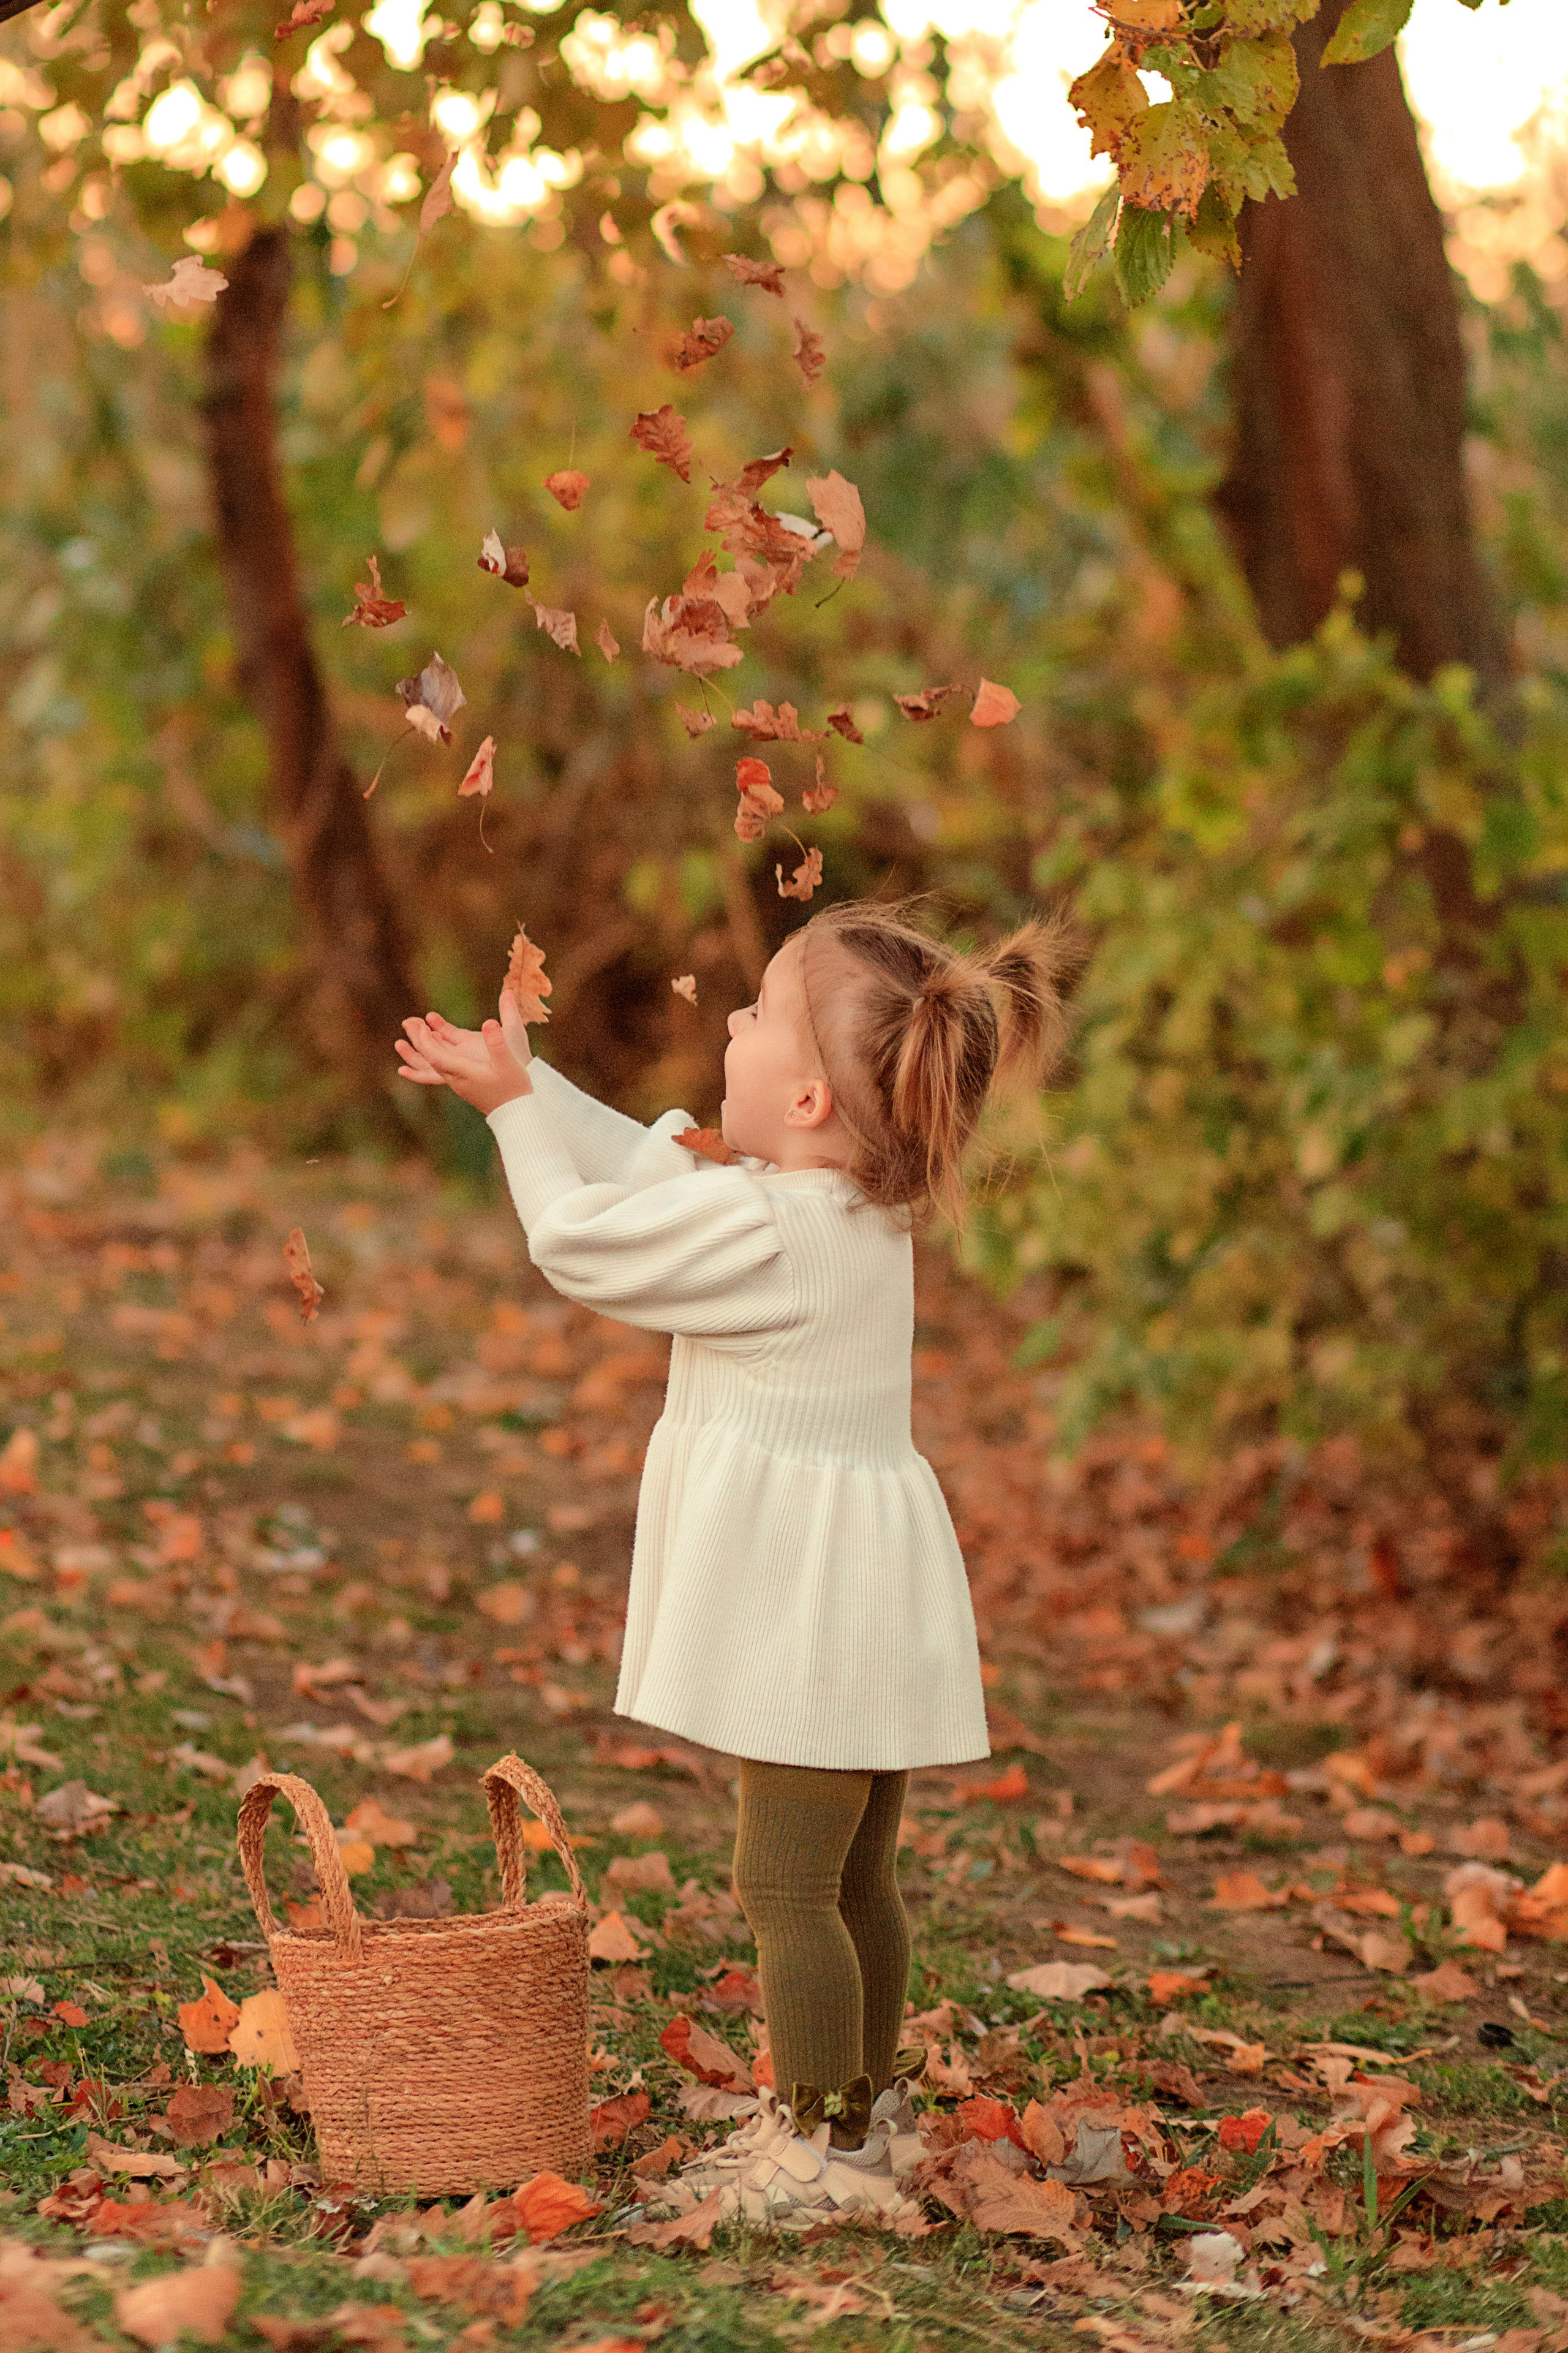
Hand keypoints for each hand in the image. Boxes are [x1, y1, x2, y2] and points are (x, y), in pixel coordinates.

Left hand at [396, 1001, 531, 1115]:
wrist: (518, 1113)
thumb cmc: (515, 1089)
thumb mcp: (508, 1064)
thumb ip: (497, 1043)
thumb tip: (489, 1023)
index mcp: (464, 1073)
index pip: (436, 1057)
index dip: (426, 1041)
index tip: (421, 1026)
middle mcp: (457, 1079)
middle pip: (430, 1059)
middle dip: (419, 1040)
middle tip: (410, 1022)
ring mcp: (459, 1083)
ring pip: (435, 1063)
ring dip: (425, 1047)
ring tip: (419, 1030)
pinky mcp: (465, 1084)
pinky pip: (444, 1067)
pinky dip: (436, 1054)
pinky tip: (439, 1044)